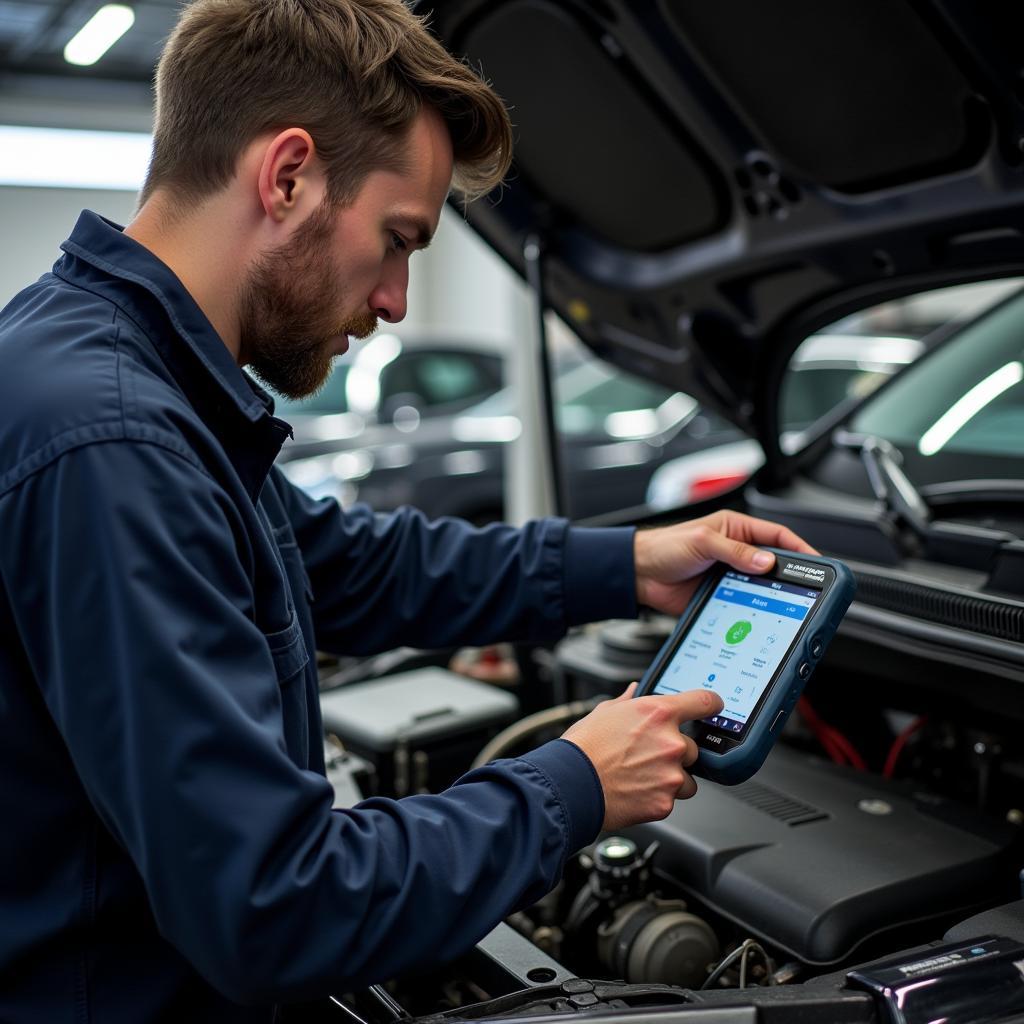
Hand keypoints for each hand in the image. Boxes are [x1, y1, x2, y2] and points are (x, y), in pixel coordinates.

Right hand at [562, 684, 724, 829]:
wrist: (570, 784)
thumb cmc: (583, 748)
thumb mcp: (603, 712)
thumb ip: (627, 702)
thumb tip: (634, 691)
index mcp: (658, 713)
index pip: (703, 702)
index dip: (712, 704)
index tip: (715, 706)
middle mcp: (671, 742)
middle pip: (692, 748)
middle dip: (675, 754)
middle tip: (647, 758)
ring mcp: (671, 774)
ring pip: (687, 779)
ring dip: (671, 779)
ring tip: (640, 778)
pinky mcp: (665, 802)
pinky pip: (671, 799)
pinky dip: (657, 798)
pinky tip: (635, 792)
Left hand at [634, 509, 816, 614]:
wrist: (639, 574)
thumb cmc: (664, 547)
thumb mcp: (702, 541)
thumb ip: (734, 551)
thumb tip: (766, 561)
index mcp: (736, 529)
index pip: (777, 536)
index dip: (799, 549)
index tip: (817, 562)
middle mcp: (736, 552)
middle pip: (774, 564)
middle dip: (791, 576)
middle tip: (808, 589)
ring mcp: (730, 576)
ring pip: (762, 587)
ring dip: (773, 596)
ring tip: (788, 606)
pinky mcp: (722, 597)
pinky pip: (745, 604)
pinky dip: (754, 611)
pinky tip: (761, 617)